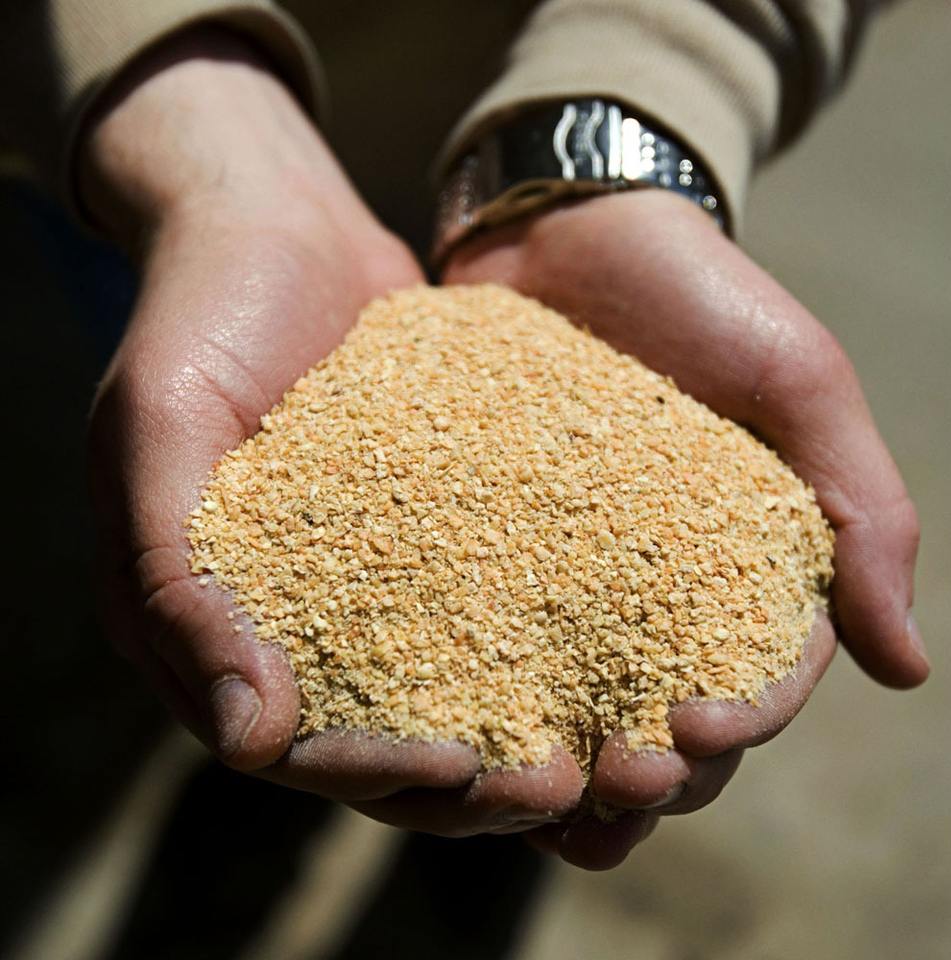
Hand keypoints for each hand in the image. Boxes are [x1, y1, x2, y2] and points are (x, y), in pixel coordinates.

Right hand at [85, 32, 583, 840]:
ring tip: (611, 745)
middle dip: (473, 780)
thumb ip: (175, 581)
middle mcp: (296, 620)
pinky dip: (546, 638)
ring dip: (525, 729)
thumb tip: (245, 738)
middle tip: (561, 783)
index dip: (373, 771)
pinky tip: (620, 644)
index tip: (460, 768)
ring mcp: (373, 577)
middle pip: (388, 741)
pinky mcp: (435, 530)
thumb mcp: (158, 429)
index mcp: (213, 625)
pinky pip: (491, 600)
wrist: (275, 226)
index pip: (296, 745)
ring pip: (453, 691)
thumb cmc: (198, 315)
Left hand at [444, 190, 928, 866]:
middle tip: (610, 779)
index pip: (756, 682)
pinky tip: (441, 727)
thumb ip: (861, 510)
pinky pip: (474, 630)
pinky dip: (468, 690)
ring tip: (526, 799)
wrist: (572, 229)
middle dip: (646, 772)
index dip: (737, 724)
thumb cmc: (701, 296)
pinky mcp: (484, 543)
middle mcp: (650, 592)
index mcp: (739, 571)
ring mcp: (562, 574)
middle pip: (658, 719)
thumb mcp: (798, 383)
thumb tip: (907, 668)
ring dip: (557, 764)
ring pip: (568, 703)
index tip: (694, 729)